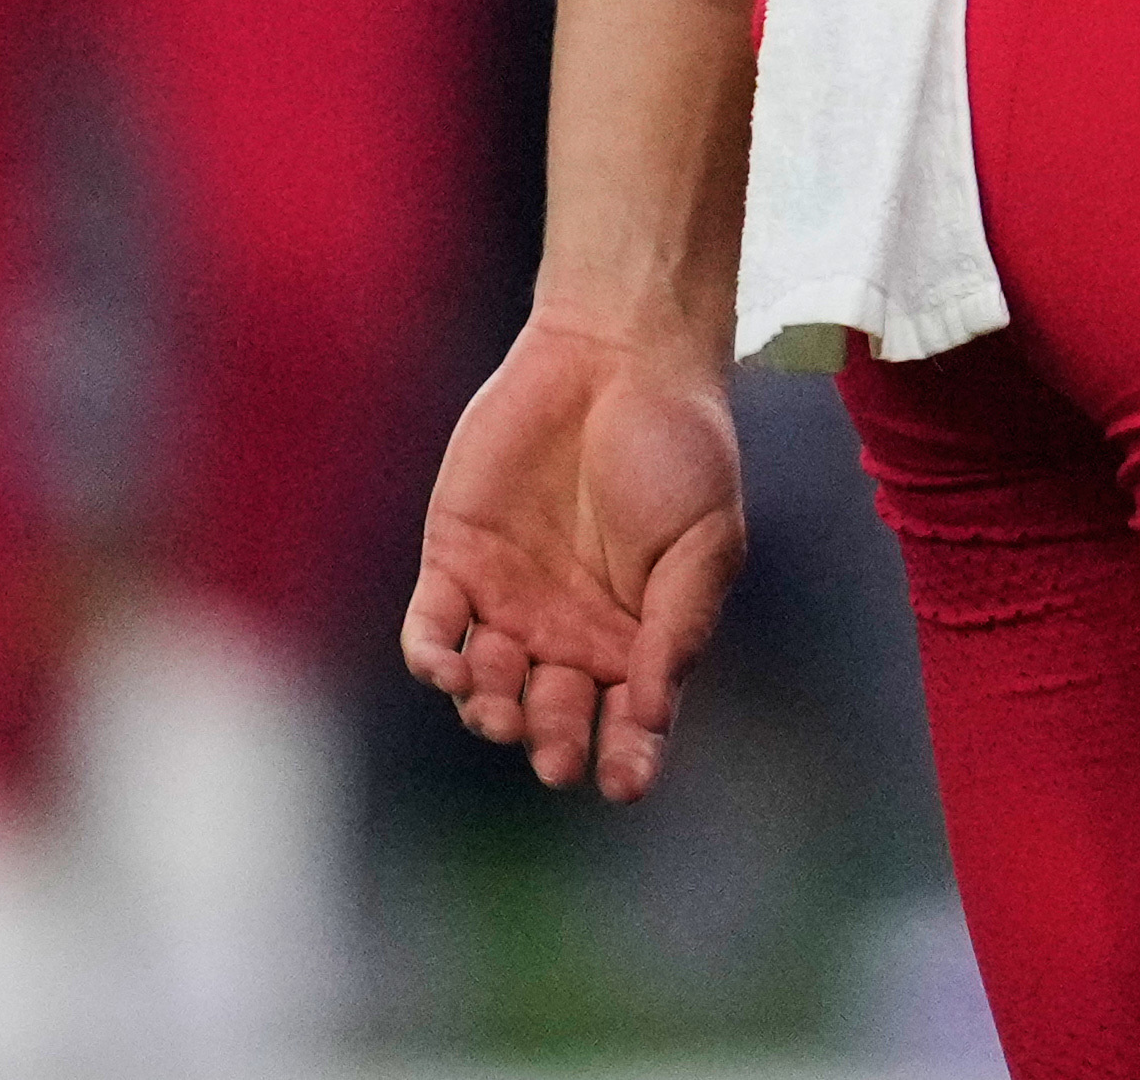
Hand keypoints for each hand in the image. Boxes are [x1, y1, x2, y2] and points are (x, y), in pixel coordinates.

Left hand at [401, 309, 746, 800]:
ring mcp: (509, 602)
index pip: (629, 720)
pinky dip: (434, 659)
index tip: (623, 783)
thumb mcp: (707, 540)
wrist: (619, 354)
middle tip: (554, 752)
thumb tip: (652, 713)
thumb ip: (679, 627)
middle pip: (552, 715)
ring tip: (502, 704)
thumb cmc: (682, 444)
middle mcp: (570, 632)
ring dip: (490, 710)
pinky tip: (451, 666)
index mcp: (637, 635)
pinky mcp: (454, 564)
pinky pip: (431, 632)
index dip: (627, 758)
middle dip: (551, 741)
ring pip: (487, 689)